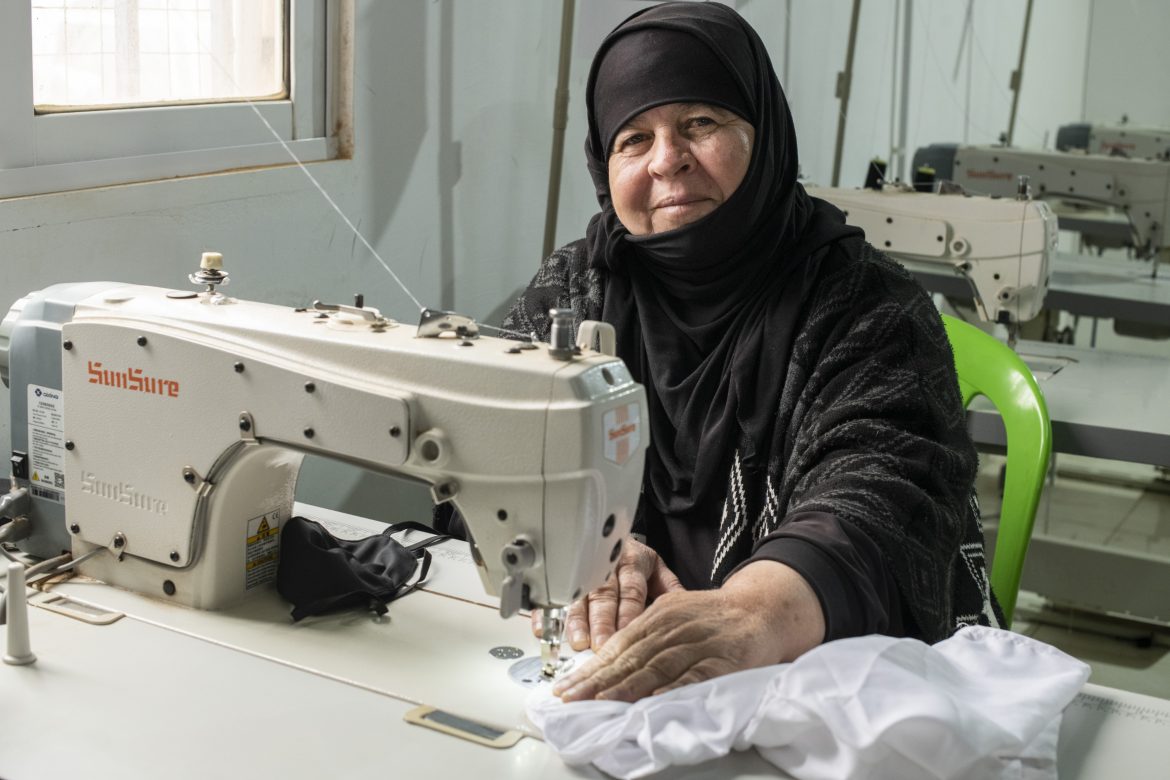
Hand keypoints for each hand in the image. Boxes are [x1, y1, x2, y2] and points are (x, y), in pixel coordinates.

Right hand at [532, 537, 682, 650]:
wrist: (611, 537)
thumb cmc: (636, 563)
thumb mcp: (658, 569)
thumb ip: (670, 590)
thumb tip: (688, 612)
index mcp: (632, 560)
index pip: (631, 589)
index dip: (628, 612)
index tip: (627, 634)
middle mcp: (604, 566)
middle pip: (603, 595)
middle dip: (601, 622)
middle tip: (600, 646)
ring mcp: (580, 573)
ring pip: (577, 596)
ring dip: (576, 621)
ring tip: (577, 642)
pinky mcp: (562, 580)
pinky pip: (552, 597)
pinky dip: (545, 614)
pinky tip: (542, 631)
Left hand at [551, 560, 824, 701]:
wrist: (761, 610)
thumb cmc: (713, 617)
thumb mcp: (674, 613)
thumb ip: (645, 635)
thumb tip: (607, 659)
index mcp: (658, 614)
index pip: (618, 644)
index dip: (591, 668)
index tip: (567, 687)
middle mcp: (673, 626)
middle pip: (631, 656)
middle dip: (598, 680)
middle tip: (572, 698)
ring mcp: (697, 643)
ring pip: (656, 666)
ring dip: (627, 686)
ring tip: (602, 701)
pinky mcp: (721, 660)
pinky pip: (693, 675)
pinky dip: (672, 688)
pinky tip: (653, 700)